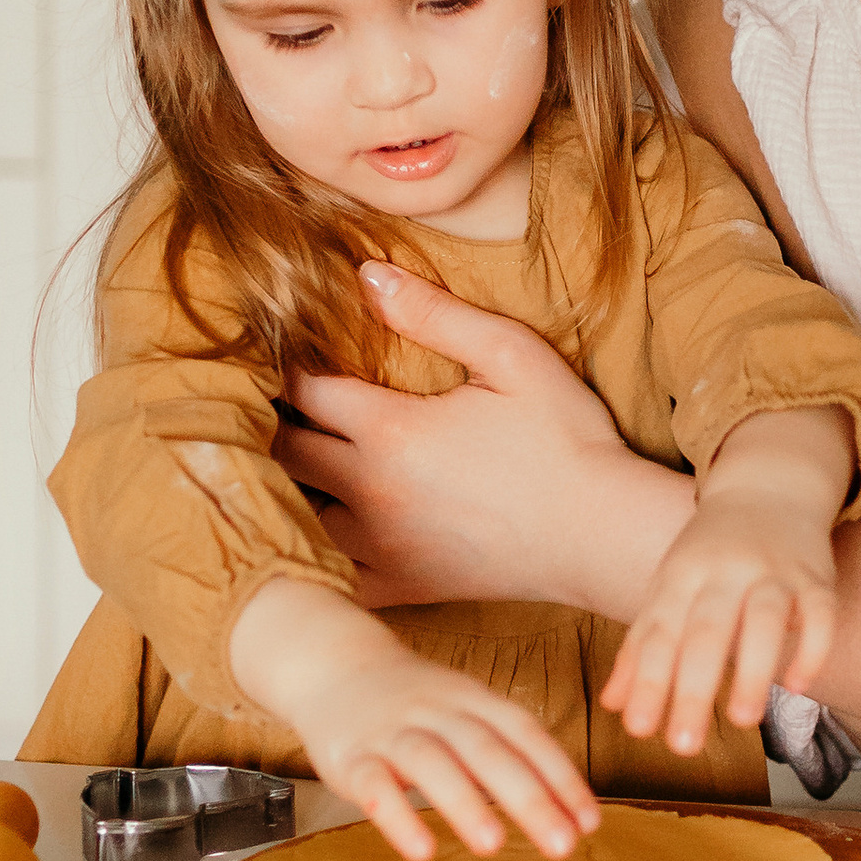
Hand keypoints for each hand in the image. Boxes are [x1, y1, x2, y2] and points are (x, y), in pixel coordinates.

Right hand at [231, 578, 598, 860]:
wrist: (332, 663)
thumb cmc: (410, 698)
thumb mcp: (466, 709)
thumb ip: (508, 751)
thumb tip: (565, 805)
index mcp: (472, 699)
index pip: (524, 733)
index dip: (559, 776)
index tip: (588, 819)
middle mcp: (437, 711)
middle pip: (487, 749)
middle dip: (528, 797)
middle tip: (561, 842)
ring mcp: (391, 732)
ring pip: (431, 761)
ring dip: (465, 803)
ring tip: (494, 845)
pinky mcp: (350, 757)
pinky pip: (372, 784)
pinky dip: (396, 816)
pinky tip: (420, 848)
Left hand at [286, 264, 690, 616]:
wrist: (602, 535)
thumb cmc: (567, 441)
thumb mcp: (512, 355)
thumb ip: (434, 313)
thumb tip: (364, 274)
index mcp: (391, 430)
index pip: (303, 389)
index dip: (282, 365)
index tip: (275, 352)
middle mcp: (371, 492)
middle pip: (281, 450)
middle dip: (267, 421)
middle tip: (258, 401)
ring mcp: (380, 546)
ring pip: (291, 514)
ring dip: (279, 484)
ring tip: (270, 461)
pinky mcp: (400, 586)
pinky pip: (324, 573)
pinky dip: (306, 549)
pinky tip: (304, 529)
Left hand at [601, 487, 838, 754]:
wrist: (768, 488)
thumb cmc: (709, 554)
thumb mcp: (668, 588)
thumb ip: (641, 648)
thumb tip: (612, 706)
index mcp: (681, 575)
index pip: (661, 633)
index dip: (650, 682)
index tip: (640, 730)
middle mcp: (726, 570)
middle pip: (708, 631)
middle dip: (694, 689)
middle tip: (684, 745)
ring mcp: (774, 571)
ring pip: (766, 620)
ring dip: (754, 670)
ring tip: (742, 721)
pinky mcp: (816, 577)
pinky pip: (821, 612)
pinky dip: (812, 649)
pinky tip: (798, 687)